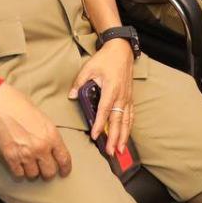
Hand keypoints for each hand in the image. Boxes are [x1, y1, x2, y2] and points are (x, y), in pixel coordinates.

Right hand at [0, 84, 71, 179]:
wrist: (1, 105)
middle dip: (47, 171)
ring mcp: (26, 154)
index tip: (63, 172)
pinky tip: (18, 163)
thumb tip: (51, 148)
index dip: (65, 168)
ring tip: (29, 163)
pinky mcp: (11, 157)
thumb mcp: (43, 119)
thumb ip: (49, 135)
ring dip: (32, 170)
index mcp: (52, 136)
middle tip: (43, 168)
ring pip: (33, 175)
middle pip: (49, 172)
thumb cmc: (21, 106)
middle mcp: (41, 148)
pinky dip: (19, 170)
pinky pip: (19, 174)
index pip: (64, 159)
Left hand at [69, 40, 134, 154]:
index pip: (104, 110)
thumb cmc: (105, 59)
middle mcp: (121, 95)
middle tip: (111, 152)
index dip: (100, 124)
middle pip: (118, 121)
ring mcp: (127, 97)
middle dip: (115, 138)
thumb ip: (79, 82)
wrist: (121, 50)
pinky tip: (127, 137)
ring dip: (124, 137)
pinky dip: (129, 128)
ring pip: (127, 121)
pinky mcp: (130, 97)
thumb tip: (71, 95)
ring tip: (121, 150)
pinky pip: (131, 116)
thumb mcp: (89, 67)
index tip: (96, 136)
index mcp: (111, 89)